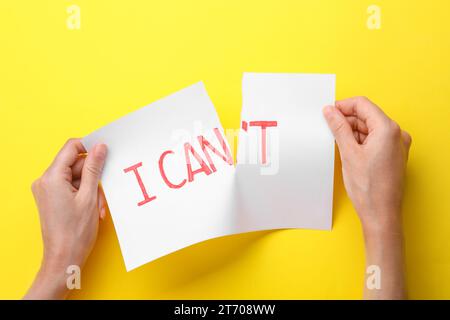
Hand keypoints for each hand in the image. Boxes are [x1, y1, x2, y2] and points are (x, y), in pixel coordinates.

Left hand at [24, 139, 106, 298]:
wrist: (64, 258)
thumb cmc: (75, 232)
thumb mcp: (89, 196)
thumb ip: (94, 168)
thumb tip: (100, 147)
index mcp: (51, 178)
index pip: (71, 148)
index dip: (90, 147)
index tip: (105, 152)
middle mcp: (45, 181)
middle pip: (75, 164)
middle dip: (93, 176)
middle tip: (104, 191)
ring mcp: (48, 190)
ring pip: (76, 177)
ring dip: (91, 189)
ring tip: (98, 207)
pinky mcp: (52, 198)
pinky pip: (72, 187)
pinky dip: (85, 195)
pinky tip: (93, 209)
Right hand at [323, 97, 410, 234]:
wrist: (381, 214)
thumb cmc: (369, 188)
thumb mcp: (348, 153)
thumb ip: (339, 128)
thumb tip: (330, 111)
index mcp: (388, 130)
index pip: (363, 105)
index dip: (343, 106)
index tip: (329, 112)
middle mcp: (397, 135)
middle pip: (367, 116)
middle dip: (347, 119)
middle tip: (328, 127)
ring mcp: (397, 145)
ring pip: (370, 128)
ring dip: (353, 131)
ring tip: (337, 142)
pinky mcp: (393, 155)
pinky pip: (375, 140)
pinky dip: (360, 141)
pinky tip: (348, 149)